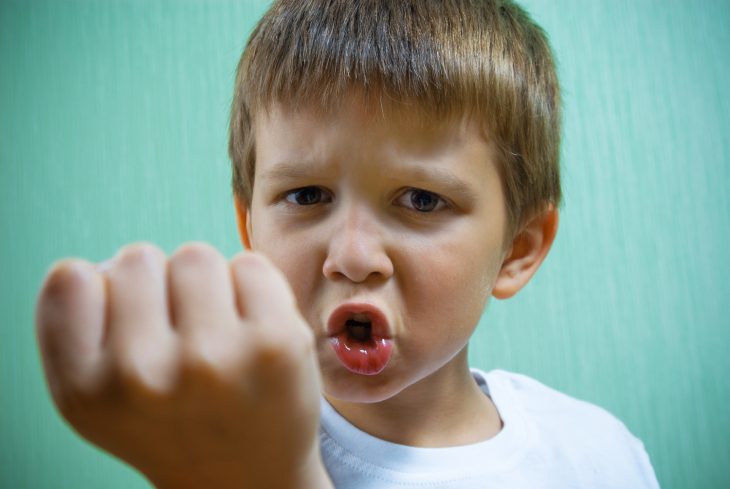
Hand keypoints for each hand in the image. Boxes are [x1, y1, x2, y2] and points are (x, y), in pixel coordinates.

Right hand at [35, 242, 331, 488]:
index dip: (101, 293)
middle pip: (137, 258)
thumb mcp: (97, 399)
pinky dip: (251, 289)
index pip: (70, 278)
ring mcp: (214, 357)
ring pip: (195, 256)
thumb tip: (98, 266)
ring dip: (205, 285)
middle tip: (178, 338)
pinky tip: (251, 332)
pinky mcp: (276, 342)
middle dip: (158, 287)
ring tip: (215, 334)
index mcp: (87, 390)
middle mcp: (144, 376)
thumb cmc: (169, 423)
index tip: (128, 329)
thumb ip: (75, 330)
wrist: (247, 479)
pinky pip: (249, 264)